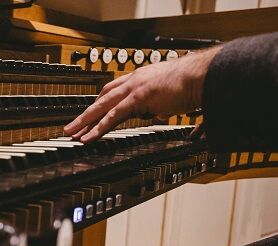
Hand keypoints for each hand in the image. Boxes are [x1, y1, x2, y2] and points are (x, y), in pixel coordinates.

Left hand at [64, 46, 220, 142]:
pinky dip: (99, 127)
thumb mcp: (172, 97)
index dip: (100, 104)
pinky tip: (89, 137)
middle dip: (85, 114)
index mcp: (142, 78)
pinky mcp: (138, 97)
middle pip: (102, 98)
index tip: (90, 114)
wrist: (204, 76)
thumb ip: (162, 105)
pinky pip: (113, 115)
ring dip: (85, 122)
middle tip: (72, 126)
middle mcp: (135, 80)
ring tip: (72, 134)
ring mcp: (135, 87)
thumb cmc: (195, 84)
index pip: (114, 91)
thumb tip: (160, 113)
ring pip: (102, 107)